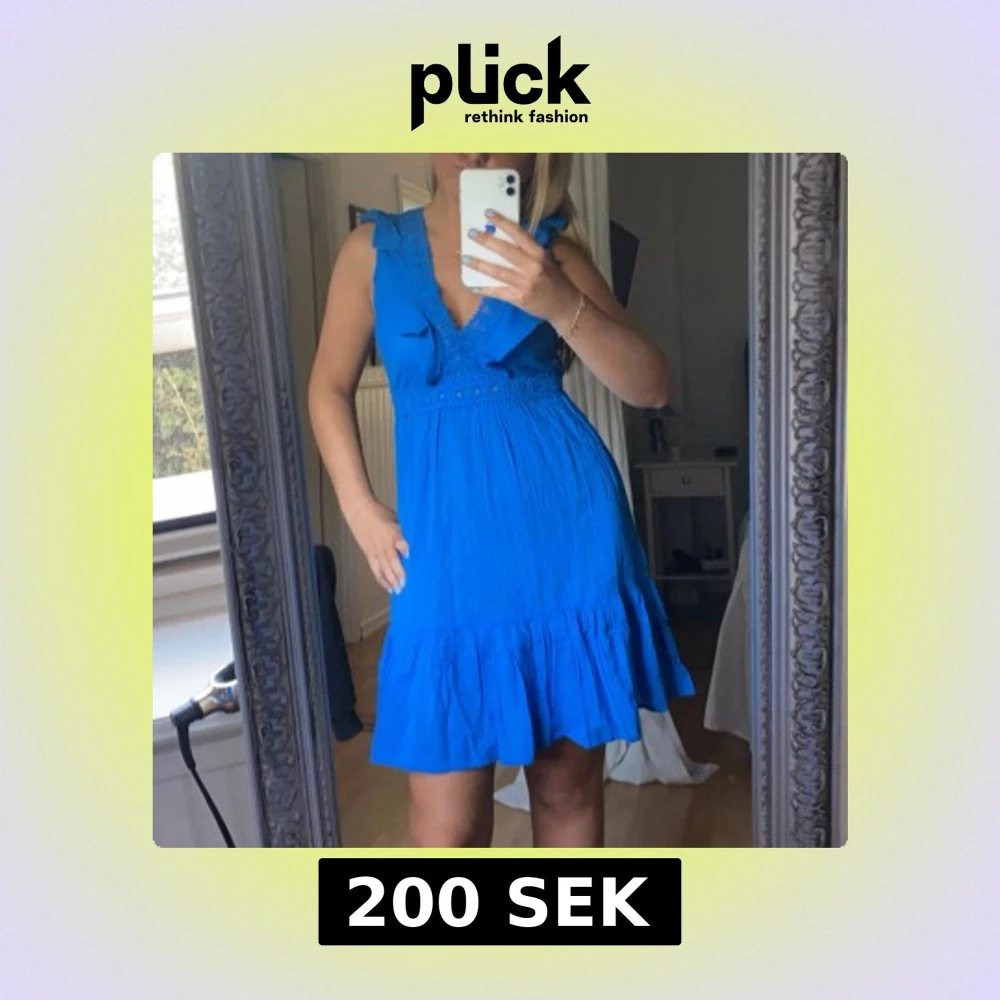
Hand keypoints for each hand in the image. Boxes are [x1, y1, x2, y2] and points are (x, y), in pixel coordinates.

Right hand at [345, 497, 408, 593]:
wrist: (359, 511)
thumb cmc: (380, 513)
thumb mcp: (395, 519)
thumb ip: (403, 533)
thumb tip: (415, 544)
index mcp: (392, 531)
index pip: (400, 543)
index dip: (405, 550)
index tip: (412, 558)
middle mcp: (383, 543)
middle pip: (392, 561)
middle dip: (399, 573)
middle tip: (406, 584)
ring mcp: (375, 550)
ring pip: (384, 568)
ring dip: (391, 580)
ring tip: (398, 590)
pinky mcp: (368, 554)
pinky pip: (375, 569)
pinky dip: (382, 580)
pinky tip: (388, 587)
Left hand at [462, 210, 579, 325]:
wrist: (565, 305)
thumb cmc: (554, 280)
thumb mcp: (545, 260)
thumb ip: (527, 251)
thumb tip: (503, 240)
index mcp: (539, 253)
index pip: (519, 234)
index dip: (503, 222)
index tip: (489, 214)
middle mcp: (532, 267)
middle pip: (505, 251)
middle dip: (486, 241)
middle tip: (471, 233)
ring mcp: (525, 283)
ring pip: (498, 272)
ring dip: (479, 264)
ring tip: (464, 258)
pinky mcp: (519, 298)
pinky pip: (498, 292)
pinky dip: (484, 288)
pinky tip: (473, 285)